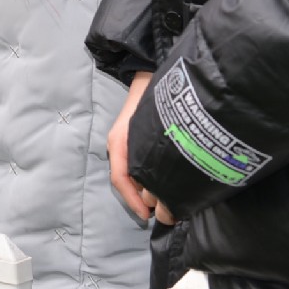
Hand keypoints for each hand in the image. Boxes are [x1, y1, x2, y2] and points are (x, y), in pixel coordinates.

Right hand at [110, 71, 170, 222]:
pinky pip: (141, 166)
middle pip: (128, 181)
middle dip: (145, 200)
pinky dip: (152, 180)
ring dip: (149, 191)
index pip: (121, 179)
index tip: (148, 216)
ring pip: (135, 174)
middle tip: (167, 214)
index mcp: (119, 144)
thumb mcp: (145, 126)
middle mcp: (121, 147)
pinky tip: (167, 184)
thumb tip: (158, 186)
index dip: (133, 201)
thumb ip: (148, 153)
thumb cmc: (148, 97)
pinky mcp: (139, 142)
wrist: (148, 72)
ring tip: (169, 203)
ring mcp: (129, 144)